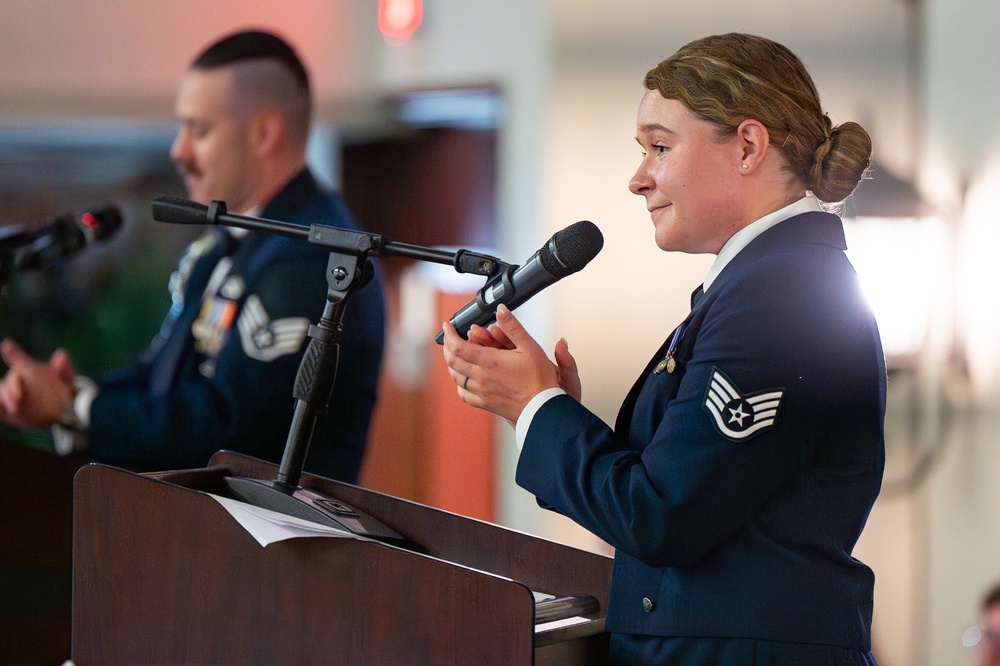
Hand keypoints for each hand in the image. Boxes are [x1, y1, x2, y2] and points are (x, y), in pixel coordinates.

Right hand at [0, 339, 74, 428]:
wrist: (61, 410)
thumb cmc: (62, 389)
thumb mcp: (65, 379)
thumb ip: (62, 367)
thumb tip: (61, 354)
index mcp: (28, 369)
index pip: (18, 359)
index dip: (12, 352)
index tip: (7, 345)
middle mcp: (17, 381)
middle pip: (6, 381)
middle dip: (11, 388)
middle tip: (20, 396)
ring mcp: (11, 396)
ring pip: (0, 394)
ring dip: (4, 399)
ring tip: (15, 408)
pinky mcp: (8, 410)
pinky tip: (4, 410)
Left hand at [442, 304, 580, 421]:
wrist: (543, 408)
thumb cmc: (540, 378)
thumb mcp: (529, 346)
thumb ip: (512, 327)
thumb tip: (500, 310)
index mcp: (489, 361)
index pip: (458, 346)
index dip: (449, 334)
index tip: (448, 326)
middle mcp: (481, 377)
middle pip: (452, 361)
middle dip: (447, 347)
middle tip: (448, 338)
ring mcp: (481, 392)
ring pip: (456, 377)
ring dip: (451, 364)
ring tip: (453, 355)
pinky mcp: (485, 403)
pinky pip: (464, 394)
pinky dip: (459, 384)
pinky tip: (463, 379)